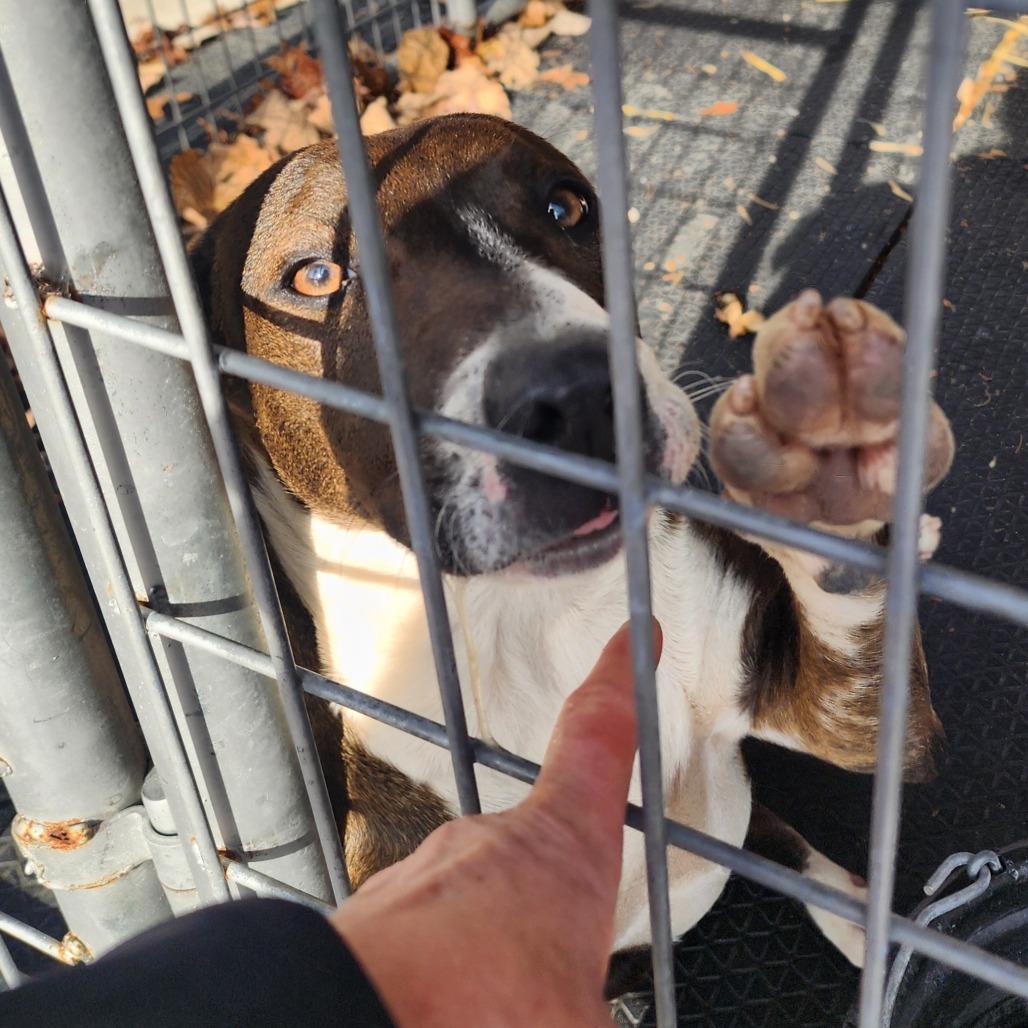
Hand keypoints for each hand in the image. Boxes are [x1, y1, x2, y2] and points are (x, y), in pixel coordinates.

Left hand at [331, 619, 660, 1027]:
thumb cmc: (481, 1013)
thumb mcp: (579, 1023)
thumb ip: (591, 1008)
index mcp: (559, 853)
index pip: (597, 736)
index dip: (617, 680)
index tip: (632, 634)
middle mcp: (488, 845)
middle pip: (537, 857)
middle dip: (550, 916)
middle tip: (546, 986)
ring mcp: (426, 876)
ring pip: (479, 916)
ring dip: (492, 965)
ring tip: (488, 1012)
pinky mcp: (377, 918)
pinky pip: (427, 950)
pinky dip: (442, 986)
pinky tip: (444, 1014)